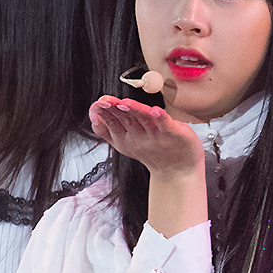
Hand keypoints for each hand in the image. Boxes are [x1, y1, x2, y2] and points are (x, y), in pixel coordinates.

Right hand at [89, 96, 203, 178]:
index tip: (96, 105)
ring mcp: (155, 137)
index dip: (100, 114)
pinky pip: (166, 125)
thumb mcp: (125, 142)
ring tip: (124, 103)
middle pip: (123, 119)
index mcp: (124, 138)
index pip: (108, 124)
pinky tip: (156, 111)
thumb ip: (111, 126)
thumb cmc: (152, 150)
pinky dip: (161, 118)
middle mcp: (137, 138)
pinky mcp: (172, 135)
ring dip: (134, 110)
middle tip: (104, 101)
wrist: (177, 171)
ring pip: (142, 119)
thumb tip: (95, 111)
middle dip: (113, 109)